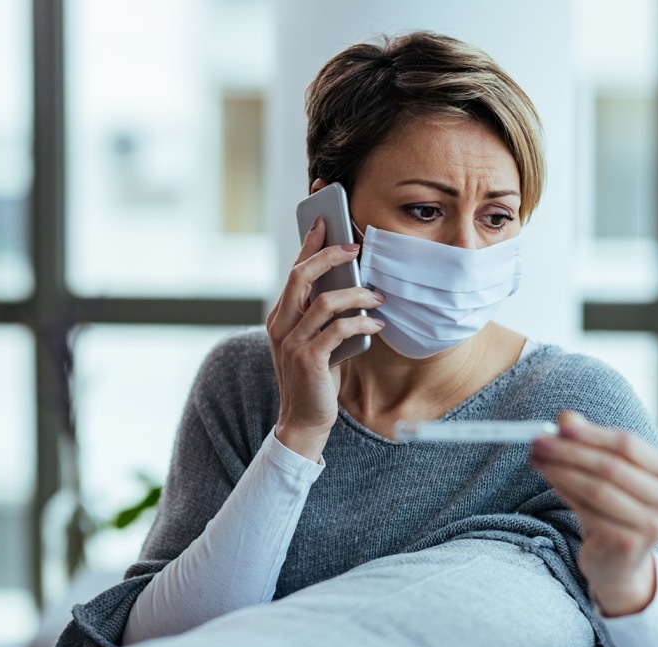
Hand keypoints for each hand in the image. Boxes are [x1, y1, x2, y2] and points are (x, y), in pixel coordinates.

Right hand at [265, 217, 384, 460]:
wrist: (304, 421)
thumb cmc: (317, 377)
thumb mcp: (318, 339)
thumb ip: (326, 314)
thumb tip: (356, 282)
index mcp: (281, 316)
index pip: (294, 269)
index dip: (308, 240)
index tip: (323, 215)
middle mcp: (280, 325)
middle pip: (301, 276)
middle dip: (329, 256)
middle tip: (355, 247)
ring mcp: (291, 343)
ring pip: (323, 302)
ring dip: (355, 294)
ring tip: (377, 296)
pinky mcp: (308, 360)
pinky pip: (337, 330)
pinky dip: (360, 323)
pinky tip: (377, 324)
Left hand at [529, 411, 657, 616]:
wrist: (619, 563)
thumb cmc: (615, 510)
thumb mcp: (608, 473)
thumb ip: (591, 443)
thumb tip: (565, 418)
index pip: (629, 446)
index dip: (592, 434)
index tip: (560, 427)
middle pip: (611, 467)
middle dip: (570, 452)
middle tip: (539, 442)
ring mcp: (652, 527)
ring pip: (597, 489)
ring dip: (562, 471)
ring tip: (537, 459)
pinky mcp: (628, 545)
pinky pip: (588, 511)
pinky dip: (565, 493)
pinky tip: (549, 481)